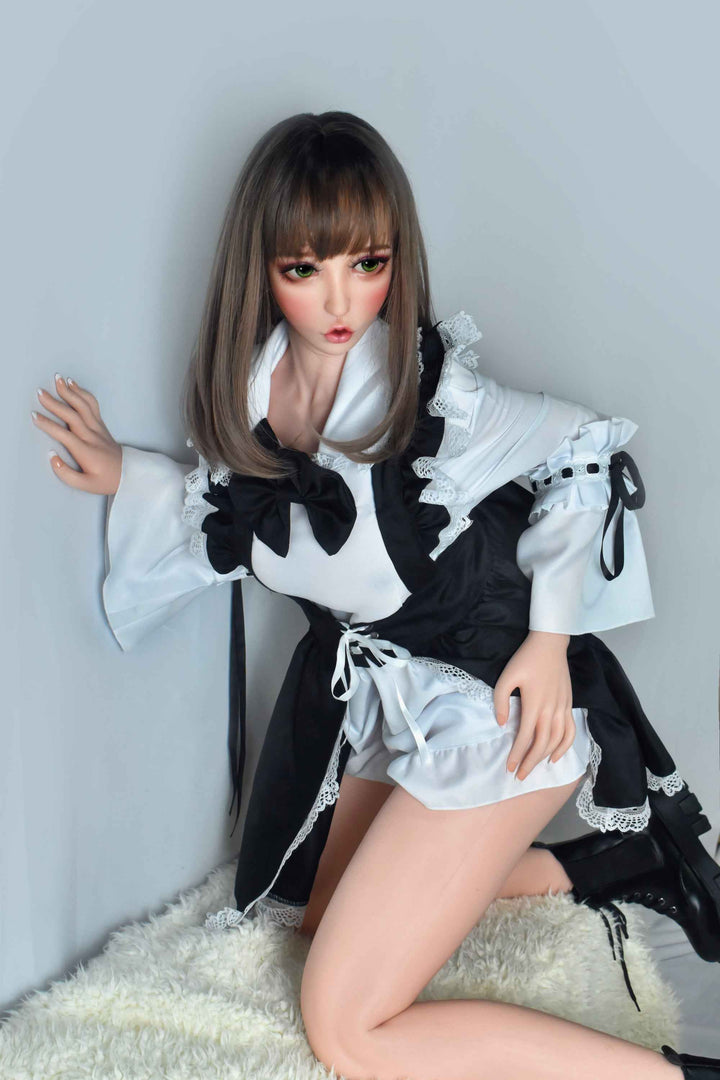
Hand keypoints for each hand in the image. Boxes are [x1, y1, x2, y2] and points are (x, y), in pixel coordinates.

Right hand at [31, 374, 122, 494]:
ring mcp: (98, 428)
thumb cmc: (105, 480)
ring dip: (70, 392)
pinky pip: (92, 405)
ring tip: (57, 379)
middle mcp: (92, 436)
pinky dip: (82, 393)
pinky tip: (73, 384)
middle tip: (40, 392)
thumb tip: (51, 456)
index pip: (64, 435)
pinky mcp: (101, 425)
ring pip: (84, 406)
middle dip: (55, 403)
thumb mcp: (85, 485)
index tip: (34, 416)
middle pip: (72, 416)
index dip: (48, 425)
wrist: (129, 473)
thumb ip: (66, 474)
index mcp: (86, 452)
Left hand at [493, 631, 574, 781]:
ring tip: (533, 768)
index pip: (525, 738)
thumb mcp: (506, 677)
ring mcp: (562, 708)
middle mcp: (551, 711)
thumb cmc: (525, 659)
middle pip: (542, 745)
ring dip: (545, 757)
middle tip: (520, 776)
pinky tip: (555, 756)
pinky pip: (570, 731)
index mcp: (534, 705)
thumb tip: (502, 723)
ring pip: (556, 741)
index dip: (517, 755)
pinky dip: (564, 747)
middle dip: (530, 763)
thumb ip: (501, 701)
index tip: (509, 768)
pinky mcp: (569, 705)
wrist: (549, 644)